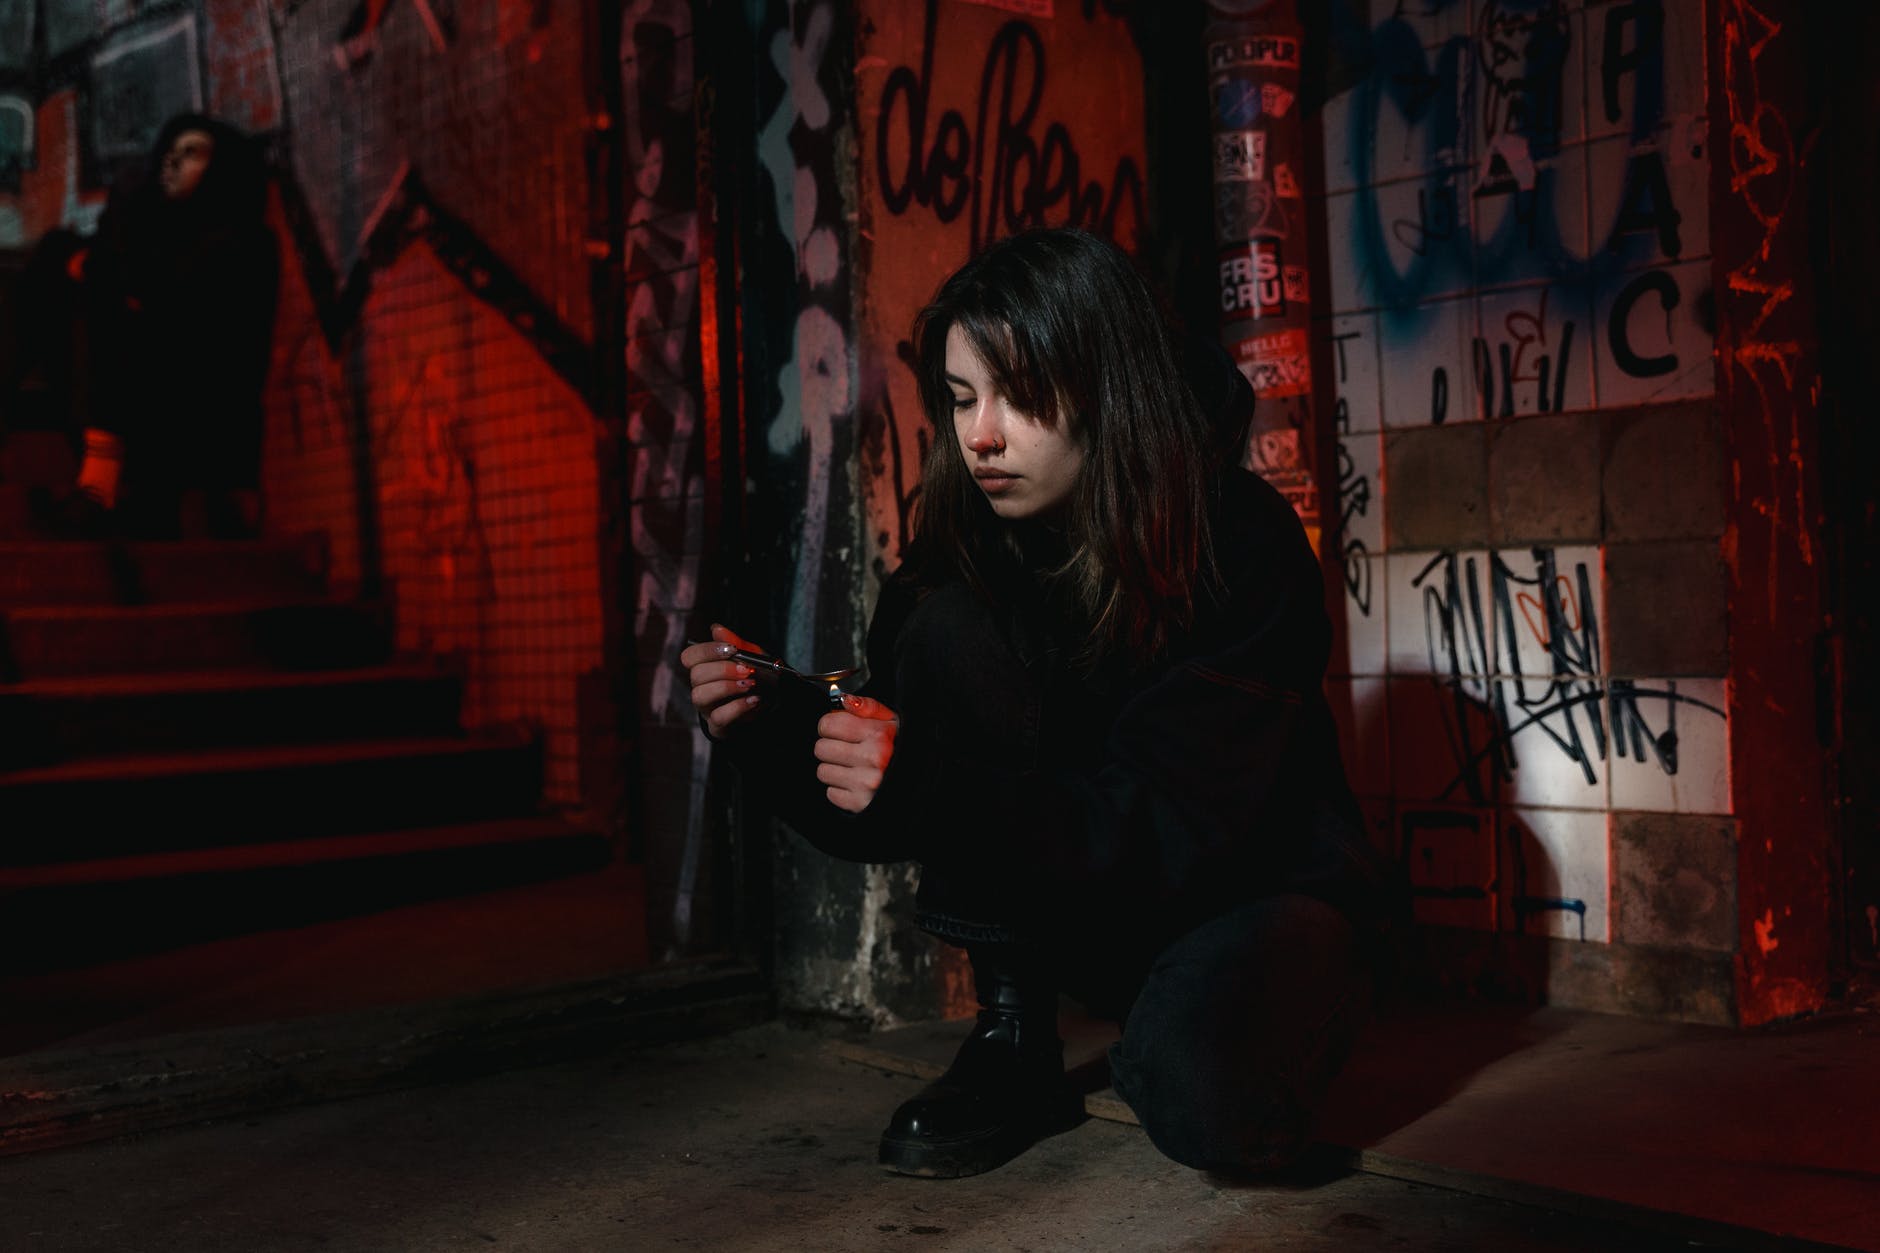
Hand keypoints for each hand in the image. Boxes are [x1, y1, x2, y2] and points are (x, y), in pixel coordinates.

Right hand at [680, 623, 765, 735]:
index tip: (732, 649)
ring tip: (750, 684)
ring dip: (727, 687)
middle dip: (722, 669)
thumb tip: (716, 628)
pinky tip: (753, 700)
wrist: (775, 702)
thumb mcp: (752, 656)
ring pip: (700, 696)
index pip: (690, 656)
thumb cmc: (759, 676)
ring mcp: (707, 707)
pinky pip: (718, 717)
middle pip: (696, 675)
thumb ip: (735, 642)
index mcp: (705, 667)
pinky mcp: (718, 725)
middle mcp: (701, 686)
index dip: (707, 651)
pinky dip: (738, 707)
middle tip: (746, 669)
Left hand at [815, 694, 897, 813]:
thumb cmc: (905, 749)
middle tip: (847, 750)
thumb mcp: (894, 722)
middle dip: (831, 747)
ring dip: (835, 769)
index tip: (838, 729)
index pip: (828, 724)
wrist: (924, 781)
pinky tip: (857, 783)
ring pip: (823, 771)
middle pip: (821, 748)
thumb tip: (844, 700)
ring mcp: (865, 782)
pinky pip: (831, 793)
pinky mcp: (860, 803)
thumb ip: (869, 707)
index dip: (830, 726)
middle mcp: (872, 758)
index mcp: (879, 735)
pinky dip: (841, 789)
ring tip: (853, 767)